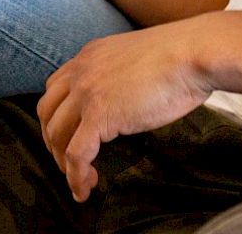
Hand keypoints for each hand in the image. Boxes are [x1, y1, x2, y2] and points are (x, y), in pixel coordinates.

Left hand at [37, 23, 212, 201]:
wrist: (193, 53)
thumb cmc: (180, 55)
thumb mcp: (136, 57)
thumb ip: (119, 74)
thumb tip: (122, 100)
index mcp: (92, 53)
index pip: (58, 86)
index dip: (58, 114)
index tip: (68, 133)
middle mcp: (83, 70)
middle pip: (47, 111)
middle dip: (53, 139)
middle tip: (67, 159)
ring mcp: (88, 92)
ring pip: (56, 135)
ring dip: (62, 162)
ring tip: (79, 178)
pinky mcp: (99, 116)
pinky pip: (75, 155)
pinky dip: (76, 177)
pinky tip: (85, 188)